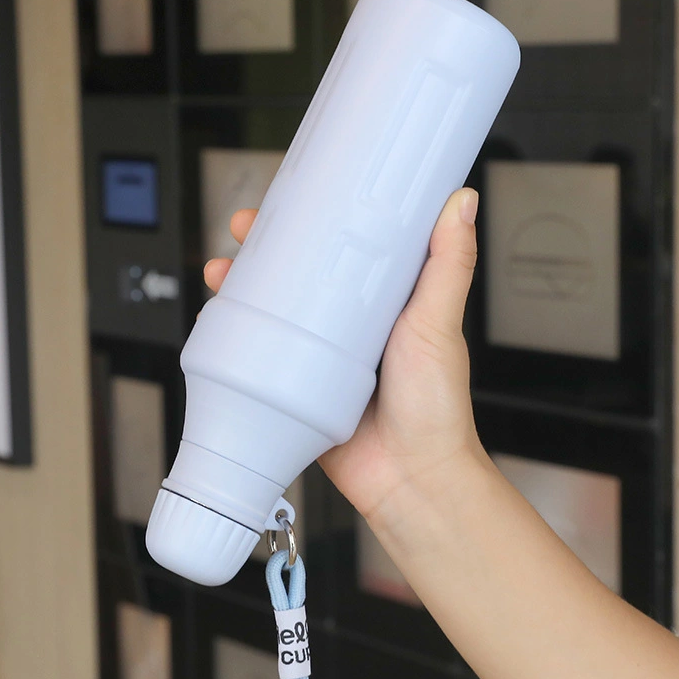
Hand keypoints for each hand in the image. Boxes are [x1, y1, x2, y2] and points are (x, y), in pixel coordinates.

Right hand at [203, 188, 485, 518]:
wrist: (411, 479)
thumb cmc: (435, 408)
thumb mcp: (439, 324)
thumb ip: (449, 265)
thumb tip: (460, 202)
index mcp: (384, 303)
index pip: (344, 248)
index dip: (315, 221)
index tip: (295, 198)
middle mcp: (348, 326)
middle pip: (298, 275)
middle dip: (265, 250)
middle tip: (245, 231)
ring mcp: (320, 357)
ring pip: (273, 312)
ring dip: (242, 289)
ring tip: (220, 273)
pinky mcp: (299, 388)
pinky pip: (262, 358)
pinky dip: (236, 339)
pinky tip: (218, 324)